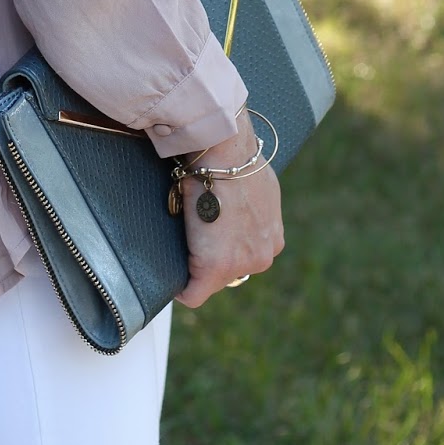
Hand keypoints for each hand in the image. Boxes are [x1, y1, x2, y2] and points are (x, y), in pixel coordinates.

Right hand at [174, 116, 284, 308]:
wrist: (224, 150)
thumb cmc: (234, 157)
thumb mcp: (253, 183)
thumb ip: (250, 203)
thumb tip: (235, 200)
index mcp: (272, 237)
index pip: (243, 254)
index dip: (221, 244)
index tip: (207, 232)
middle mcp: (263, 255)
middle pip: (229, 270)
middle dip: (210, 256)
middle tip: (192, 231)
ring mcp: (241, 264)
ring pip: (211, 279)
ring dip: (196, 265)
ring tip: (183, 236)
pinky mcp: (215, 267)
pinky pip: (192, 293)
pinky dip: (181, 287)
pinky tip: (171, 274)